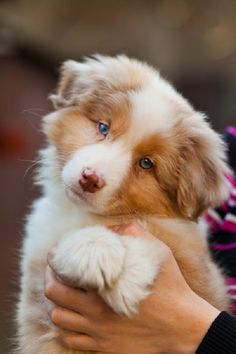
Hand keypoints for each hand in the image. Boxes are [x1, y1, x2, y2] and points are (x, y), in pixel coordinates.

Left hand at [45, 222, 219, 353]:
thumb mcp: (157, 252)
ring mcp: (98, 333)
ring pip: (58, 320)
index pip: (61, 275)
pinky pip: (71, 341)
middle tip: (57, 272)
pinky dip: (68, 328)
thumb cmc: (172, 287)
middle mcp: (94, 313)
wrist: (184, 327)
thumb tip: (112, 229)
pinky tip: (77, 317)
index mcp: (102, 288)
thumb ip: (133, 234)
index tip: (56, 255)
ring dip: (58, 305)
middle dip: (51, 280)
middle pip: (53, 296)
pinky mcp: (104, 348)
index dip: (54, 262)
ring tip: (66, 295)